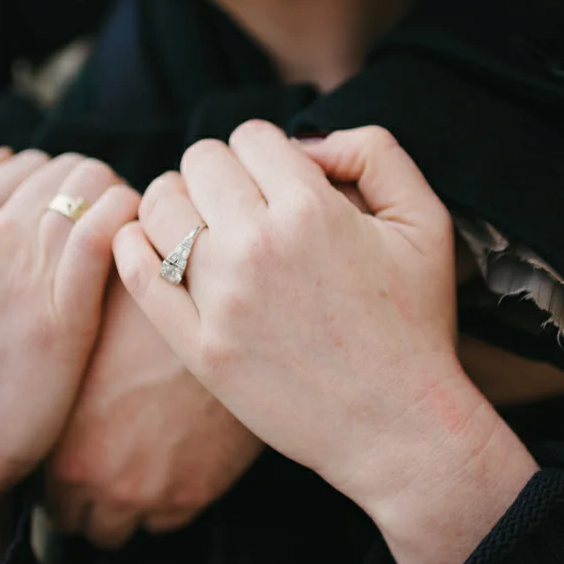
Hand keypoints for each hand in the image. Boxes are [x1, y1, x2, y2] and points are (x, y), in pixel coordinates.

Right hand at [0, 149, 138, 563]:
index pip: (30, 162)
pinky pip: (108, 234)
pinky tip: (138, 250)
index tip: (79, 216)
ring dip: (121, 204)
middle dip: (95, 191)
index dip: (63, 184)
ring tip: (129, 242)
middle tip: (111, 229)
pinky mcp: (65, 313)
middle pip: (69, 170)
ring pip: (94, 190)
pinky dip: (130, 225)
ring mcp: (25, 272)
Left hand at [44, 276, 264, 548]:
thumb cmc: (145, 322)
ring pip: (119, 531)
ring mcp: (151, 497)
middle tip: (95, 462)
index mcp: (66, 455)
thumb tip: (41, 410)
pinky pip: (164, 523)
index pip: (41, 497)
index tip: (64, 455)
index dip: (52, 474)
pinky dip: (161, 501)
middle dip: (81, 498)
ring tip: (129, 464)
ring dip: (119, 505)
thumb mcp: (83, 354)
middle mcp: (104, 486)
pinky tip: (164, 463)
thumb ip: (61, 400)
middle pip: (76, 523)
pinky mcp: (194, 495)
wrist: (217, 326)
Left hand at [115, 122, 535, 563]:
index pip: (250, 136)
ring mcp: (222, 299)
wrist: (399, 427)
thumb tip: (307, 140)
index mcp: (312, 209)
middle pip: (199, 161)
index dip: (265, 153)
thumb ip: (374, 154)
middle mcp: (258, 246)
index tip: (277, 182)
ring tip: (204, 228)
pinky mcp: (198, 347)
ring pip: (160, 205)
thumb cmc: (416, 324)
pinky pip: (137, 269)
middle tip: (240, 205)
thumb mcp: (426, 221)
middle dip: (221, 173)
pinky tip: (161, 251)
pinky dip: (137, 246)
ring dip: (179, 205)